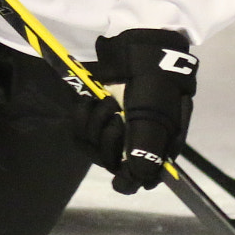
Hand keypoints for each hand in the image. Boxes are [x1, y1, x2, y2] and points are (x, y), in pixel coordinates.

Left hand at [73, 29, 197, 193]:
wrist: (137, 51)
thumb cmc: (154, 86)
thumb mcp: (155, 120)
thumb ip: (145, 155)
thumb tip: (137, 183)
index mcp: (155, 147)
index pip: (138, 180)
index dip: (128, 177)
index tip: (120, 170)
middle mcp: (133, 142)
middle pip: (109, 163)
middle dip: (108, 141)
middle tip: (117, 117)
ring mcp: (113, 128)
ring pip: (92, 147)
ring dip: (95, 123)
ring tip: (106, 102)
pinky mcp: (95, 115)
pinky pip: (79, 130)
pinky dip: (82, 115)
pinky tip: (89, 101)